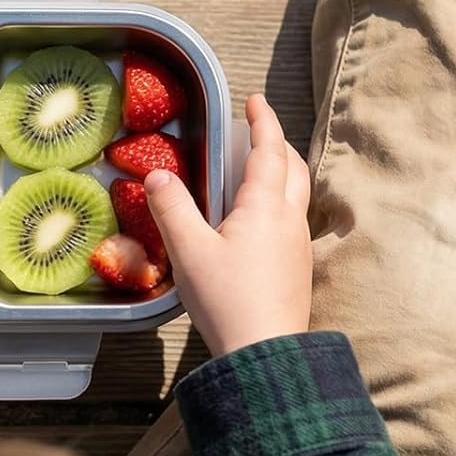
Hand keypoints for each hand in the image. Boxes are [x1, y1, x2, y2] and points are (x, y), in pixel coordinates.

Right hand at [145, 93, 311, 356]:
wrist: (264, 355)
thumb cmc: (227, 300)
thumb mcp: (188, 251)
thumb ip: (171, 208)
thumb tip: (157, 175)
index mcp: (266, 207)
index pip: (270, 150)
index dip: (264, 122)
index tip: (256, 100)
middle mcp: (290, 220)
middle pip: (293, 168)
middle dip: (277, 144)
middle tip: (257, 131)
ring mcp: (298, 246)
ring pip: (297, 194)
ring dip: (282, 172)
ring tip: (257, 170)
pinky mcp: (297, 269)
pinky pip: (293, 220)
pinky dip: (280, 201)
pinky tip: (258, 220)